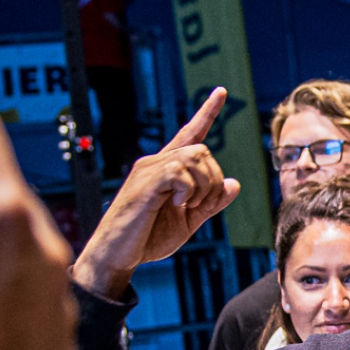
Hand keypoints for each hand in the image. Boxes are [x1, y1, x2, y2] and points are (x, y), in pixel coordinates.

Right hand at [72, 88, 241, 299]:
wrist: (116, 257)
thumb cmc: (146, 239)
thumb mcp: (188, 222)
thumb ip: (210, 203)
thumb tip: (233, 183)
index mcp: (165, 170)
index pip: (189, 134)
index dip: (206, 113)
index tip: (221, 92)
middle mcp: (155, 163)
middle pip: (202, 149)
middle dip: (212, 179)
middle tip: (198, 206)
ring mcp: (148, 171)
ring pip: (194, 157)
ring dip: (203, 186)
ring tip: (186, 207)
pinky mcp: (144, 184)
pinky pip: (179, 173)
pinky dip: (188, 191)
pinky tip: (177, 205)